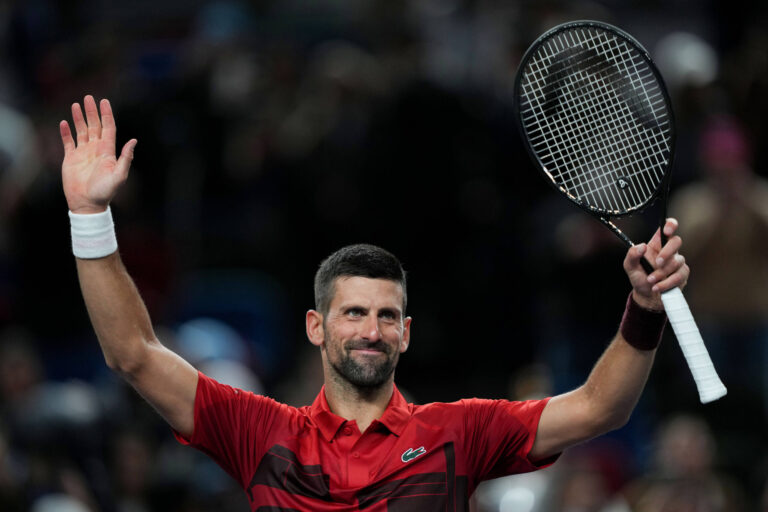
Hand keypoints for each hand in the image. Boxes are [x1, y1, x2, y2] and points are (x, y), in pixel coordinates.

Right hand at [60, 95, 136, 213]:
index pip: (108, 128)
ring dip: (79, 118)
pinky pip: (68, 142)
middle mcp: (96, 150)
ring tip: (75, 105)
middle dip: (92, 112)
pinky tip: (64, 122)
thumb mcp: (119, 175)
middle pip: (94, 126)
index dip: (106, 114)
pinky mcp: (70, 159)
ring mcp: (83, 153)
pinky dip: (65, 132)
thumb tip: (133, 140)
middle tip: (88, 97)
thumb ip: (126, 158)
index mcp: (108, 151)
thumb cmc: (105, 192)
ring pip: (81, 131)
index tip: (104, 101)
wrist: (88, 204)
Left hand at [623, 218, 688, 309]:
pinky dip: (666, 283)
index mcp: (656, 244)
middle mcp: (668, 250)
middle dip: (667, 253)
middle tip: (657, 263)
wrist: (647, 295)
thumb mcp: (629, 266)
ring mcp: (677, 262)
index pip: (667, 228)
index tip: (666, 231)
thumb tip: (641, 247)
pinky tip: (657, 286)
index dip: (670, 225)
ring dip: (662, 273)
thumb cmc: (639, 277)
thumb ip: (632, 255)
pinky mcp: (682, 274)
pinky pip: (679, 276)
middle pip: (676, 241)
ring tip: (650, 280)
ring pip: (676, 262)